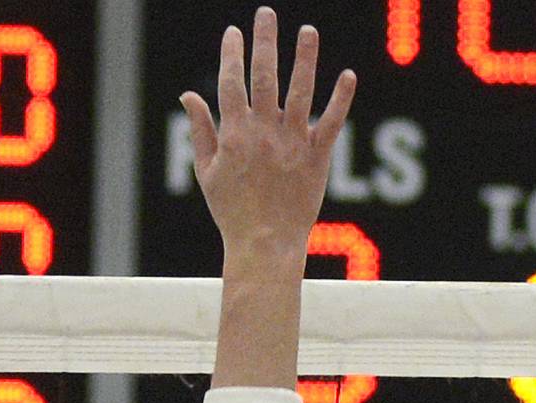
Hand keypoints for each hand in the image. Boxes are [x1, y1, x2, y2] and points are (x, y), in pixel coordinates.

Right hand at [180, 8, 354, 263]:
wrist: (264, 246)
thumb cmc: (232, 212)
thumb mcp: (207, 172)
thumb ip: (201, 131)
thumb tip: (188, 94)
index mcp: (235, 134)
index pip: (231, 82)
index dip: (231, 54)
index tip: (233, 32)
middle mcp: (264, 133)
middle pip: (264, 76)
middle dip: (264, 42)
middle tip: (267, 13)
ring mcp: (292, 144)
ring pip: (300, 92)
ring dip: (305, 58)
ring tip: (308, 31)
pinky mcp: (317, 159)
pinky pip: (331, 123)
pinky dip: (340, 99)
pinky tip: (347, 75)